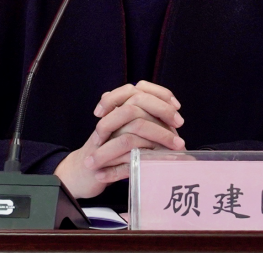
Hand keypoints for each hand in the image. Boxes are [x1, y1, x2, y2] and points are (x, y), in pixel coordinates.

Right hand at [54, 81, 185, 198]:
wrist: (83, 171)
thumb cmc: (109, 149)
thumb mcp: (127, 130)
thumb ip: (144, 120)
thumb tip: (173, 116)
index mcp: (114, 109)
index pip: (137, 90)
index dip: (159, 95)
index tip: (176, 106)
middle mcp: (108, 119)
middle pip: (136, 105)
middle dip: (162, 113)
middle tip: (179, 125)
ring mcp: (103, 139)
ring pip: (133, 133)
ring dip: (158, 139)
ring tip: (176, 148)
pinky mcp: (100, 160)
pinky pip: (125, 158)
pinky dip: (145, 160)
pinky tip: (161, 162)